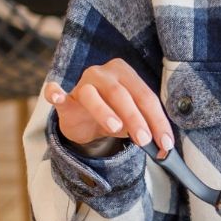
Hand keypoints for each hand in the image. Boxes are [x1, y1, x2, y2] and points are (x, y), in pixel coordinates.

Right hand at [46, 58, 173, 157]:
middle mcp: (104, 73)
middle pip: (123, 94)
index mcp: (127, 74)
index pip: (146, 97)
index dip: (158, 120)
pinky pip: (56, 93)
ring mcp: (82, 83)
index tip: (165, 143)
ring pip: (93, 94)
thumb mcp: (132, 120)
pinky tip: (57, 97)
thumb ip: (146, 128)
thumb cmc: (114, 115)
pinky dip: (55, 93)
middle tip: (145, 140)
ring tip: (117, 129)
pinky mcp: (64, 98)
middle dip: (136, 118)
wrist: (84, 120)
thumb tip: (162, 147)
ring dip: (105, 112)